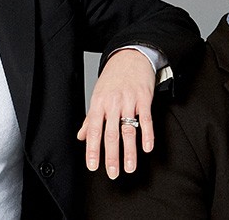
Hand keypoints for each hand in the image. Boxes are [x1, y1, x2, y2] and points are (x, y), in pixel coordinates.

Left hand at [77, 49, 154, 178]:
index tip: (93, 166)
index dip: (93, 150)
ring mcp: (129, 101)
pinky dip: (147, 135)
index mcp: (98, 103)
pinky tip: (147, 148)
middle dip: (111, 156)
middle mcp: (112, 103)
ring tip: (130, 167)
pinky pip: (146, 119)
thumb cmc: (113, 78)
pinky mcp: (144, 98)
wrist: (130, 56)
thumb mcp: (98, 95)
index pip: (94, 130)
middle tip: (113, 173)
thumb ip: (90, 118)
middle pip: (111, 134)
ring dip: (130, 151)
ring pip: (129, 129)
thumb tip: (81, 136)